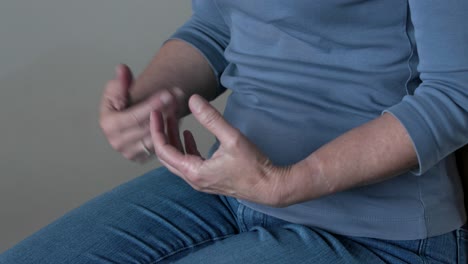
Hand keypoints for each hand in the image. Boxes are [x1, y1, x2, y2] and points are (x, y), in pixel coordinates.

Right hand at [99, 64, 184, 162]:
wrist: (124, 120)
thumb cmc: (120, 103)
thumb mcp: (117, 89)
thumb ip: (121, 81)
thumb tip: (122, 69)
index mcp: (109, 125)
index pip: (134, 117)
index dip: (152, 105)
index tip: (167, 94)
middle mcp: (118, 143)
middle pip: (147, 127)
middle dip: (165, 110)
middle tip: (179, 95)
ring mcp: (131, 152)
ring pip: (157, 136)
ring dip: (171, 119)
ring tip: (180, 102)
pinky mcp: (143, 157)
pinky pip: (161, 144)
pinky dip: (171, 129)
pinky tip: (178, 114)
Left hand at [150, 94, 288, 206]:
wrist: (268, 186)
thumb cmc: (253, 166)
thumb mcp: (232, 138)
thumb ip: (211, 119)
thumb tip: (193, 100)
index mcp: (194, 172)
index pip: (164, 150)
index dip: (157, 130)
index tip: (156, 112)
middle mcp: (193, 179)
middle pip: (166, 155)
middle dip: (162, 133)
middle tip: (162, 113)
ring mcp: (200, 181)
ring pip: (177, 159)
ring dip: (174, 139)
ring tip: (174, 119)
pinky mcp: (208, 178)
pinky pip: (188, 162)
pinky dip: (185, 147)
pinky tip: (189, 135)